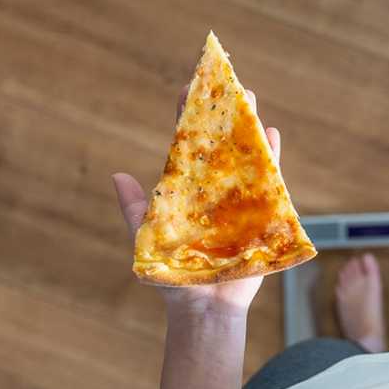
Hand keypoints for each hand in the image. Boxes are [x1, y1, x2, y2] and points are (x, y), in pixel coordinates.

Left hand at [112, 88, 279, 316]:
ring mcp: (238, 199)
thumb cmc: (174, 276)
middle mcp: (213, 189)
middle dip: (222, 111)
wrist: (204, 307)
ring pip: (244, 155)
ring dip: (247, 126)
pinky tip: (270, 134)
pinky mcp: (260, 214)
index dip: (186, 114)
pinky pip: (269, 181)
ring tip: (249, 98)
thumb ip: (134, 208)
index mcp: (186, 189)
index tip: (187, 86)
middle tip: (227, 81)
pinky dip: (271, 158)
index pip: (186, 143)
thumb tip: (117, 175)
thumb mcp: (145, 237)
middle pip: (219, 141)